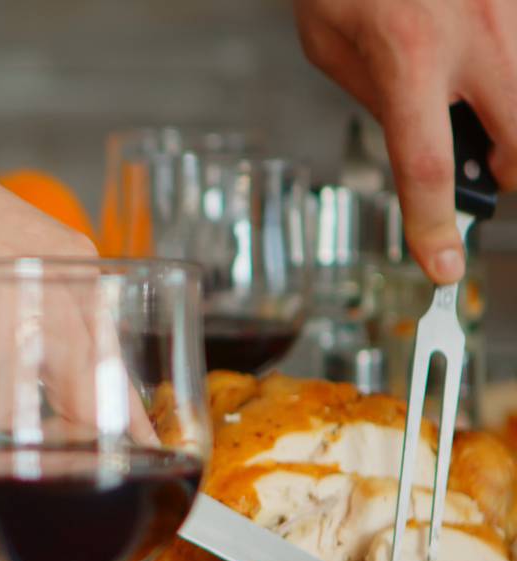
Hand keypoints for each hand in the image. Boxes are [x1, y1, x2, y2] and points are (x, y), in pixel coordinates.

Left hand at [295, 0, 516, 282]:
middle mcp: (477, 34)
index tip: (441, 267)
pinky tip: (485, 73)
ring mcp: (513, 13)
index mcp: (408, 56)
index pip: (425, 166)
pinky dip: (509, 76)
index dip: (434, 226)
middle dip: (507, 173)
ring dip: (514, 120)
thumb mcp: (330, 44)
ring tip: (480, 108)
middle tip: (485, 172)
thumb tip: (418, 140)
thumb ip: (377, 96)